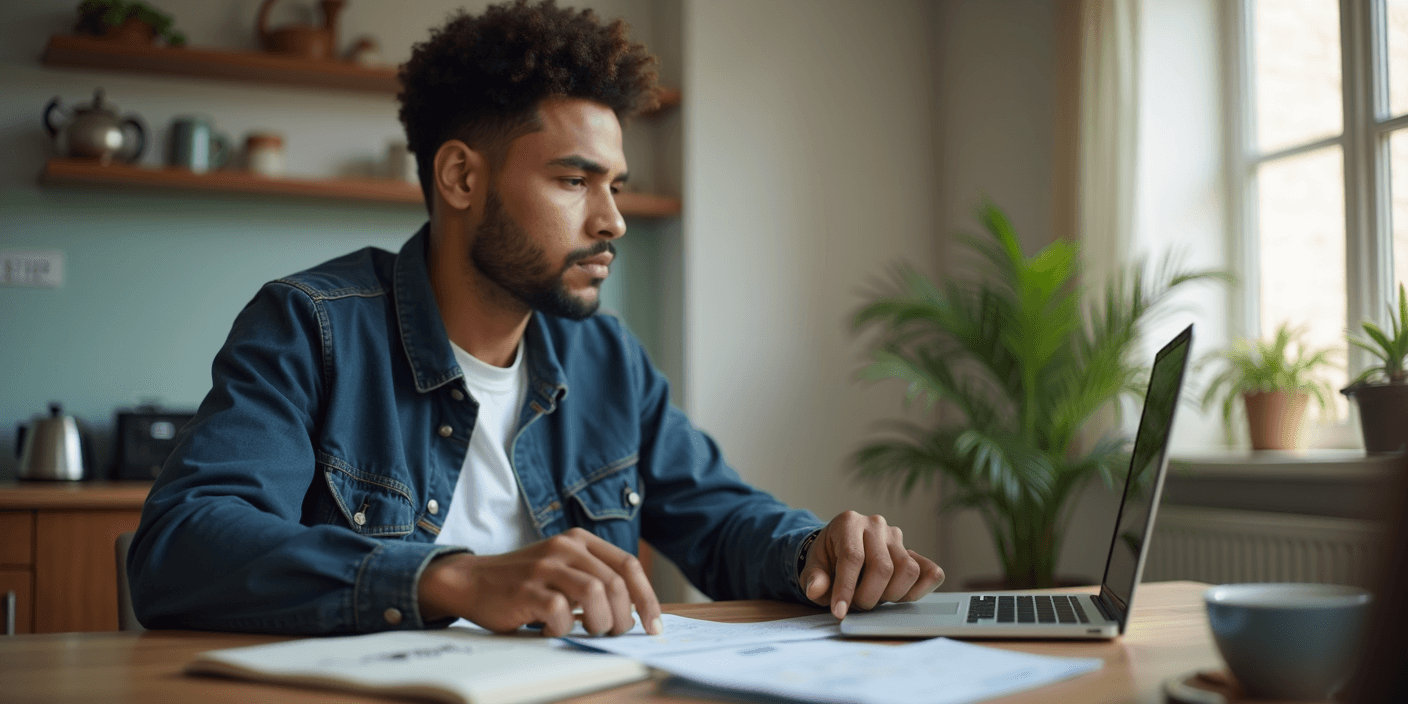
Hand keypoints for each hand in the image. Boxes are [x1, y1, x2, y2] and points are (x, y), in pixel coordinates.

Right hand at [417, 527, 661, 637]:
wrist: (471, 580)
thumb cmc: (523, 581)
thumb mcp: (562, 568)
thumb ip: (594, 578)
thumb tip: (635, 611)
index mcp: (579, 540)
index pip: (628, 565)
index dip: (647, 597)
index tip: (655, 625)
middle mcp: (565, 547)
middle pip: (616, 582)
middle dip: (625, 616)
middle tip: (616, 633)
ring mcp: (545, 567)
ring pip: (595, 593)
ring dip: (600, 622)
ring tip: (590, 632)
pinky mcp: (526, 589)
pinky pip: (561, 612)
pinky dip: (564, 629)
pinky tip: (553, 630)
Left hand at [798, 511, 943, 618]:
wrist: (840, 547)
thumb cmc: (827, 558)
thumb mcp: (813, 566)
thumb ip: (813, 578)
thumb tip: (816, 590)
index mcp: (848, 523)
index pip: (853, 557)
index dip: (846, 588)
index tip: (839, 612)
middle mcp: (875, 525)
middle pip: (883, 567)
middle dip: (869, 596)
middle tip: (857, 605)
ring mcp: (896, 537)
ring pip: (908, 570)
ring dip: (892, 594)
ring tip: (875, 598)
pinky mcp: (912, 551)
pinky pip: (929, 570)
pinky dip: (922, 588)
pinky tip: (903, 597)